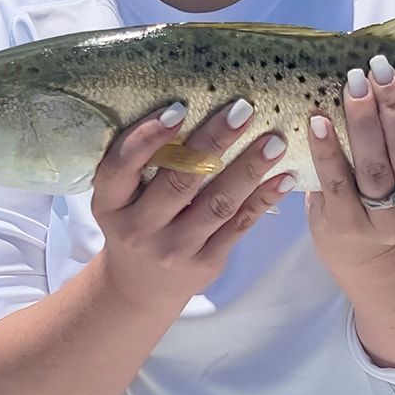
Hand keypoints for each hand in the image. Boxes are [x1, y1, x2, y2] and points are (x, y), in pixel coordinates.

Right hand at [91, 97, 295, 314]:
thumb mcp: (119, 199)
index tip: (179, 108)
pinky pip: (238, 226)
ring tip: (274, 141)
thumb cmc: (132, 223)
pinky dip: (262, 199)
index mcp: (110, 204)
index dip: (148, 136)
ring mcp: (174, 249)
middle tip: (243, 109)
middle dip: (214, 141)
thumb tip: (189, 106)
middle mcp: (139, 228)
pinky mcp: (205, 263)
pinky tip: (283, 177)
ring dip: (249, 168)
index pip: (122, 165)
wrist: (139, 288)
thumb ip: (140, 164)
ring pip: (217, 203)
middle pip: (180, 180)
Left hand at [306, 55, 394, 284]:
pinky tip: (318, 121)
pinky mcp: (349, 225)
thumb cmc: (391, 189)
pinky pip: (337, 182)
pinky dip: (326, 149)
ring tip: (352, 86)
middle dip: (393, 106)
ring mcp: (387, 221)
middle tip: (377, 71)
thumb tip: (391, 75)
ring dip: (362, 122)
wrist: (364, 250)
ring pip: (375, 167)